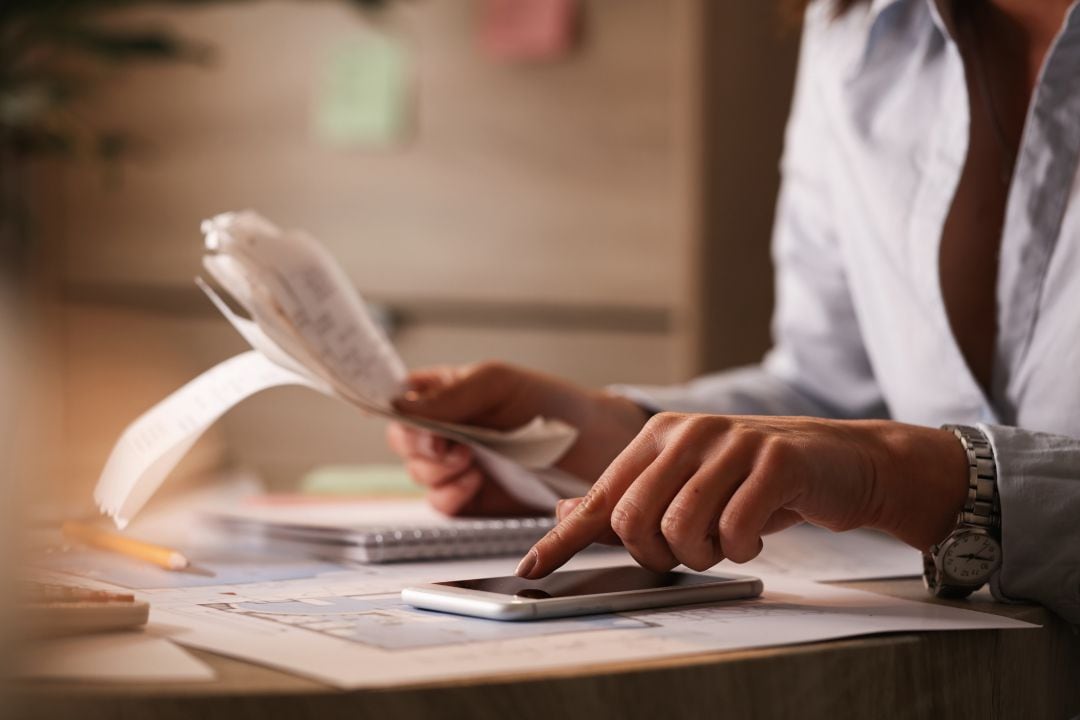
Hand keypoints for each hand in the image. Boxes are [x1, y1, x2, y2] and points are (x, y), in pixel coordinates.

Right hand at [387, 361, 648, 515]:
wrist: (597, 448)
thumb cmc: (553, 404)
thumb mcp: (498, 384)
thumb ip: (449, 395)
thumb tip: (399, 405)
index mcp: (446, 392)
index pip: (399, 398)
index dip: (392, 408)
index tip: (401, 416)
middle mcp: (447, 429)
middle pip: (402, 440)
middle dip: (419, 445)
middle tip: (446, 445)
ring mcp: (458, 465)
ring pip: (418, 474)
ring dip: (437, 471)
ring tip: (470, 461)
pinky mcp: (471, 499)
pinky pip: (441, 503)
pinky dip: (451, 494)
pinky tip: (474, 481)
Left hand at [515, 413, 969, 577]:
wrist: (844, 461)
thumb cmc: (760, 478)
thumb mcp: (691, 482)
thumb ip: (631, 498)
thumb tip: (564, 515)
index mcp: (659, 435)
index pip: (600, 497)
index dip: (563, 540)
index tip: (532, 570)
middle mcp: (688, 431)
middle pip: (633, 521)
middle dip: (658, 553)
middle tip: (691, 549)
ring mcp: (731, 442)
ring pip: (681, 529)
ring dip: (704, 554)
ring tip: (726, 540)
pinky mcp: (774, 460)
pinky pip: (735, 531)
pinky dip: (744, 549)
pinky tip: (756, 534)